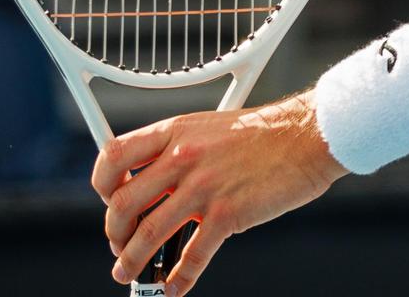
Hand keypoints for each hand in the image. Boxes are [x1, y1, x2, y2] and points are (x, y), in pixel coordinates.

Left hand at [92, 93, 346, 294]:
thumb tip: (158, 182)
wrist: (307, 136)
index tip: (107, 199)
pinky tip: (174, 287)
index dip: (101, 183)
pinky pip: (192, 255)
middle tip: (119, 244)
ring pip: (148, 233)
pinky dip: (178, 278)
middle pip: (123, 202)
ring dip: (132, 260)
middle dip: (113, 232)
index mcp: (175, 131)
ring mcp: (203, 187)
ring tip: (128, 273)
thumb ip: (180, 151)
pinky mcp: (228, 214)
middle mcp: (182, 158)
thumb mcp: (209, 127)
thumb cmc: (265, 134)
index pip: (115, 155)